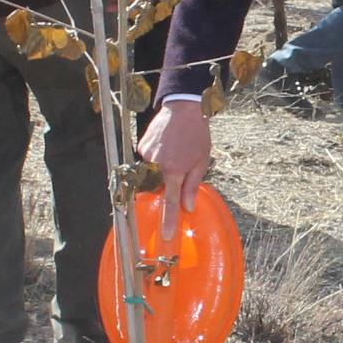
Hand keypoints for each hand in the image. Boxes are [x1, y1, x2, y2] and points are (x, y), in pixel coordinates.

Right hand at [138, 97, 210, 230]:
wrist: (183, 107)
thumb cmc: (197, 134)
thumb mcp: (201, 161)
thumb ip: (192, 186)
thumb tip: (187, 207)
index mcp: (174, 170)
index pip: (170, 202)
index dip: (169, 221)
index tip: (166, 235)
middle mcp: (157, 165)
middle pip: (160, 185)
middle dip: (168, 180)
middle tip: (180, 161)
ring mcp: (146, 155)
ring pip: (153, 172)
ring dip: (163, 166)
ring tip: (175, 148)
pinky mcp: (141, 146)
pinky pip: (148, 160)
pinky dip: (157, 156)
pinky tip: (167, 143)